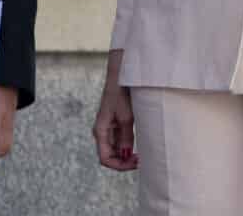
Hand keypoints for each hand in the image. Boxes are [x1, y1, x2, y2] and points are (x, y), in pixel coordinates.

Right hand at [91, 51, 136, 170]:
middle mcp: (102, 132)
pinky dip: (128, 147)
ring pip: (116, 151)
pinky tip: (139, 146)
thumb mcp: (126, 117)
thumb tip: (126, 155)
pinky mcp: (115, 124)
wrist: (121, 75)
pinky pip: (120, 142)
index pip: (105, 158)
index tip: (135, 162)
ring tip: (142, 155)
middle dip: (124, 162)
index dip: (119, 166)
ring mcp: (108, 128)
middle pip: (110, 156)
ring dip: (127, 156)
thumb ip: (126, 138)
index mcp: (100, 131)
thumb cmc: (121, 93)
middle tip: (141, 161)